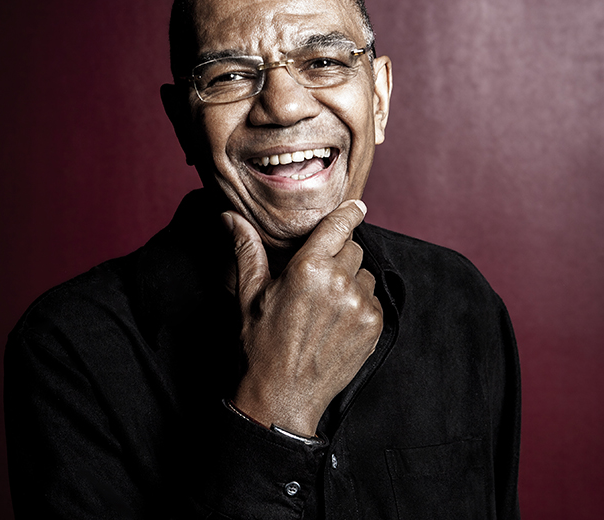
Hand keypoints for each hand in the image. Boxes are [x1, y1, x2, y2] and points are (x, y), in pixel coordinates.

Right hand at [224, 200, 382, 436]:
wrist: (282, 396)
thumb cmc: (260, 344)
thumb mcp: (249, 294)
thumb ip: (246, 250)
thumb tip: (230, 217)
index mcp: (308, 267)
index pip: (339, 225)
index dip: (349, 213)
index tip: (356, 207)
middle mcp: (338, 281)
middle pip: (353, 249)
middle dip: (339, 256)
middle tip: (317, 278)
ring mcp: (360, 305)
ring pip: (365, 274)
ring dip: (351, 280)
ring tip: (326, 304)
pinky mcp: (373, 326)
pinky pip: (373, 300)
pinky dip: (360, 304)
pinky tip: (337, 322)